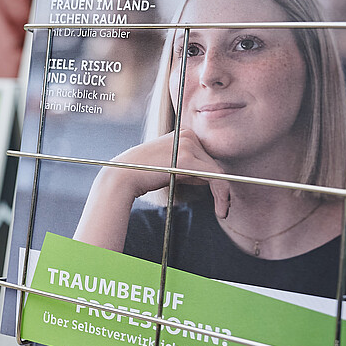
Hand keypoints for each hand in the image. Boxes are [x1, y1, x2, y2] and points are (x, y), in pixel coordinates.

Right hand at [109, 129, 230, 217]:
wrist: (123, 177)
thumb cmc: (144, 174)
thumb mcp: (171, 167)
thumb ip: (190, 169)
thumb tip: (210, 179)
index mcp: (184, 133)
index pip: (208, 157)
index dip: (214, 178)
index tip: (220, 197)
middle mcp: (188, 134)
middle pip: (214, 163)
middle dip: (218, 187)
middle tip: (222, 208)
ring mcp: (188, 144)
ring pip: (218, 171)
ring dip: (223, 194)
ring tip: (222, 211)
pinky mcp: (187, 159)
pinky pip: (216, 177)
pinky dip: (222, 194)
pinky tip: (221, 208)